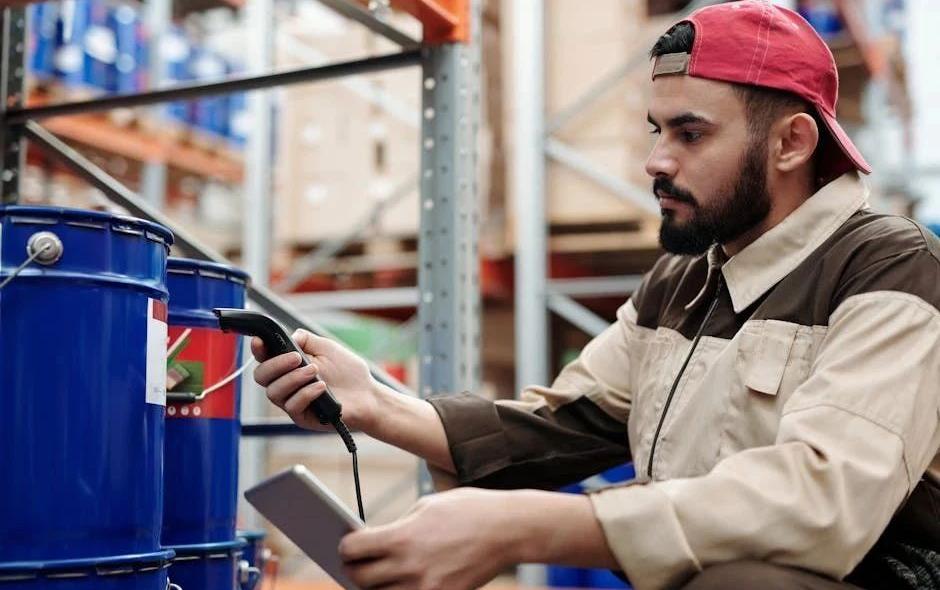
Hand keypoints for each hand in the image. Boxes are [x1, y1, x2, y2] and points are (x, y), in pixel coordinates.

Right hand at [251, 329, 380, 431]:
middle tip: (297, 357)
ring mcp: (292, 401)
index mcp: (288, 365)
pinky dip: (306, 393)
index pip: (264, 357)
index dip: (258, 349)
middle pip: (261, 376)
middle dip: (276, 364)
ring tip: (315, 371)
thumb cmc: (347, 371)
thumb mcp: (327, 348)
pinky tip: (321, 387)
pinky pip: (292, 406)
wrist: (366, 394)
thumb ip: (306, 339)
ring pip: (274, 392)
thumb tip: (289, 336)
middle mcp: (285, 383)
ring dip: (293, 378)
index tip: (260, 341)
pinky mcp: (302, 417)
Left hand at [339, 488, 518, 589]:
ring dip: (377, 585)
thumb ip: (399, 525)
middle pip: (361, 579)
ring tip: (378, 574)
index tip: (347, 546)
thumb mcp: (427, 506)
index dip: (346, 547)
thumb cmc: (468, 510)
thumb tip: (376, 540)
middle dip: (356, 569)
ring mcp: (426, 588)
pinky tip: (404, 581)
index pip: (353, 550)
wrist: (508, 529)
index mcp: (403, 537)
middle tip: (358, 562)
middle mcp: (410, 566)